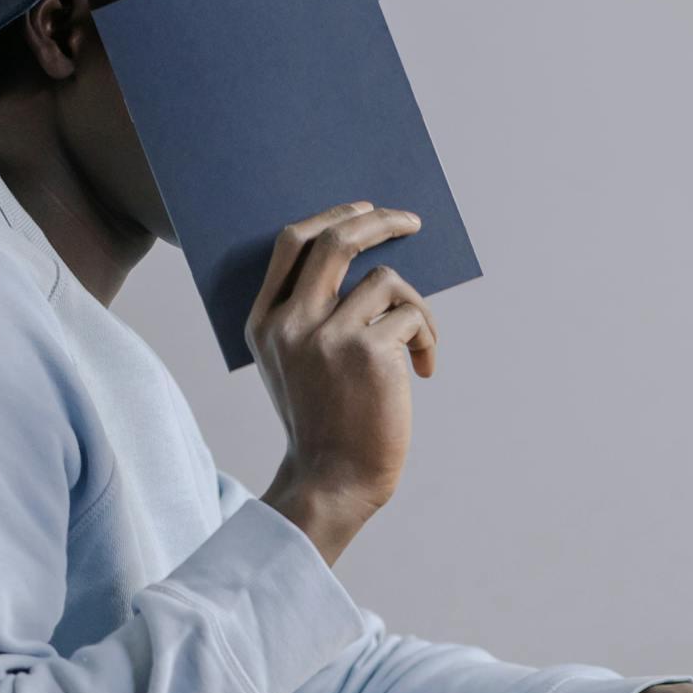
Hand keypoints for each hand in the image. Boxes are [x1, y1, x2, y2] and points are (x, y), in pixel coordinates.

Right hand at [252, 203, 434, 564]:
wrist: (332, 483)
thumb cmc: (324, 424)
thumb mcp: (294, 365)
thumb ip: (309, 315)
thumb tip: (366, 260)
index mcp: (265, 322)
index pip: (292, 243)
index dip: (332, 216)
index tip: (364, 209)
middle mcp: (291, 323)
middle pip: (338, 240)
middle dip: (380, 220)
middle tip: (410, 220)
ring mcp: (329, 336)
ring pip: (387, 281)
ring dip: (414, 308)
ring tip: (419, 348)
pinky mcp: (369, 352)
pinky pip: (412, 315)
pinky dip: (428, 339)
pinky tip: (424, 372)